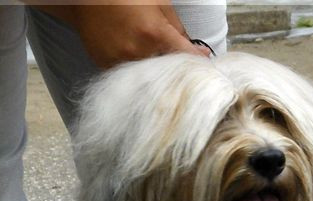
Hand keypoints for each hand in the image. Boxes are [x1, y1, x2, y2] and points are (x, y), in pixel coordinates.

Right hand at [54, 2, 209, 68]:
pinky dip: (138, 75)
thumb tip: (199, 53)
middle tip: (183, 69)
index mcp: (154, 33)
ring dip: (159, 76)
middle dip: (178, 73)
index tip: (206, 70)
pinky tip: (138, 62)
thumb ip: (179, 30)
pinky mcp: (106, 66)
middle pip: (169, 75)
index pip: (187, 60)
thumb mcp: (158, 4)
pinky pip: (130, 78)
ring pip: (150, 80)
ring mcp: (120, 61)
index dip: (200, 66)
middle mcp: (137, 51)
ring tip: (158, 65)